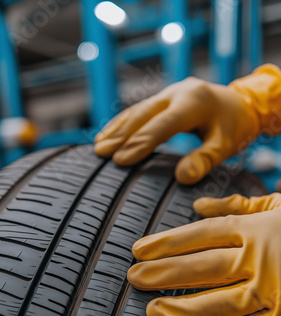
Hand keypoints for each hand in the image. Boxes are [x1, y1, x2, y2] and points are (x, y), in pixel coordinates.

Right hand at [95, 64, 280, 183]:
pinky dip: (123, 122)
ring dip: (117, 128)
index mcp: (194, 102)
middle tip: (100, 153)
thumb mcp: (226, 145)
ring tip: (98, 146)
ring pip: (138, 110)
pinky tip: (108, 133)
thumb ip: (205, 160)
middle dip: (120, 135)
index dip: (140, 143)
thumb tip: (182, 178)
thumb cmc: (234, 126)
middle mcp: (178, 93)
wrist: (241, 101)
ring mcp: (169, 93)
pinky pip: (140, 110)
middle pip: (143, 115)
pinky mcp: (165, 97)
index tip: (120, 160)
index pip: (162, 125)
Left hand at [127, 193, 280, 315]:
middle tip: (134, 280)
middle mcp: (265, 256)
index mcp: (260, 227)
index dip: (167, 242)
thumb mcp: (277, 206)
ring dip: (183, 308)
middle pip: (204, 265)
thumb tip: (198, 206)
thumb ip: (238, 206)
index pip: (203, 233)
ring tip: (152, 312)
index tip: (138, 250)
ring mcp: (278, 289)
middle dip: (165, 273)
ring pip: (221, 301)